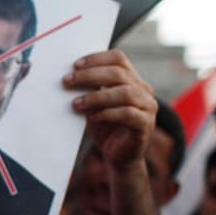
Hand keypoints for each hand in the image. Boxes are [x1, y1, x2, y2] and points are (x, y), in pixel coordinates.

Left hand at [63, 49, 156, 170]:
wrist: (117, 156)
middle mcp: (143, 89)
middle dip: (89, 75)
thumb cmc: (104, 126)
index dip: (96, 59)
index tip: (75, 65)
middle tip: (67, 81)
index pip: (118, 58)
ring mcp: (148, 106)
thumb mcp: (93, 104)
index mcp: (131, 79)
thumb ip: (88, 90)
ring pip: (125, 93)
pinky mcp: (146, 125)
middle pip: (118, 73)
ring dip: (96, 97)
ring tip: (76, 104)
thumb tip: (69, 77)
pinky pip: (128, 114)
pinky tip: (91, 117)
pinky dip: (107, 113)